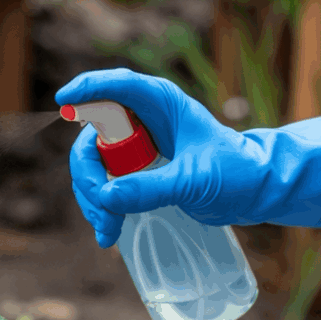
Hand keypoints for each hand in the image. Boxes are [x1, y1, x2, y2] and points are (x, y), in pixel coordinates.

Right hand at [56, 69, 320, 247]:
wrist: (257, 190)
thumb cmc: (236, 173)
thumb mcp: (194, 180)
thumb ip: (151, 188)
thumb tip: (107, 197)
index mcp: (159, 103)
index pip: (113, 86)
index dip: (85, 90)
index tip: (63, 103)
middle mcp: (141, 120)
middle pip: (91, 137)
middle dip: (89, 175)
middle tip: (103, 206)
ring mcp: (135, 147)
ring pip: (93, 167)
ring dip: (93, 199)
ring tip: (110, 231)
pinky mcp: (136, 172)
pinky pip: (105, 186)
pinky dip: (102, 208)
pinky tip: (110, 233)